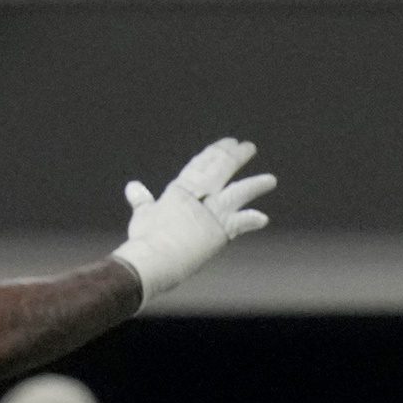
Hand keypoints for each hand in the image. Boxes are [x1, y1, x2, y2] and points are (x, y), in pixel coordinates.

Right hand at [111, 137, 274, 304]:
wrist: (152, 259)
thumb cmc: (143, 239)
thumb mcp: (142, 215)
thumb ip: (141, 200)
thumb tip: (132, 186)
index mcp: (180, 190)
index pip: (200, 165)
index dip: (214, 153)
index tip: (225, 143)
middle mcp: (200, 196)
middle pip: (222, 169)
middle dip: (236, 157)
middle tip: (248, 147)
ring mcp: (213, 211)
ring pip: (240, 191)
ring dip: (256, 184)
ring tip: (270, 181)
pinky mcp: (222, 230)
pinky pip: (242, 223)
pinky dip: (252, 220)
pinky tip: (263, 219)